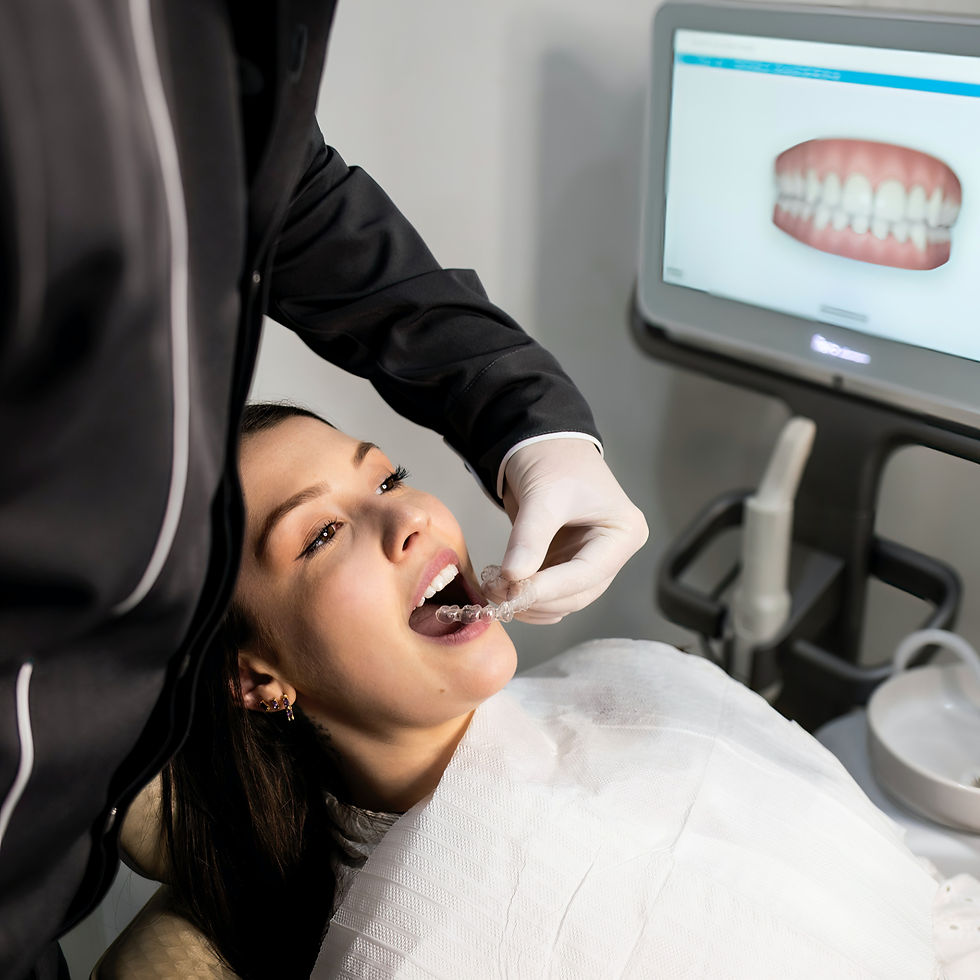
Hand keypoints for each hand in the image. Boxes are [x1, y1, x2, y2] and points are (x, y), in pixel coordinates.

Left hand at [494, 439, 648, 622]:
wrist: (542, 444)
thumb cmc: (554, 460)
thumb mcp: (543, 495)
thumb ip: (529, 537)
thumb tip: (512, 578)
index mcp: (624, 533)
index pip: (588, 573)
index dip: (550, 588)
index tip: (515, 593)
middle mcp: (613, 553)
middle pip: (578, 594)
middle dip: (537, 599)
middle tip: (499, 593)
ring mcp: (591, 562)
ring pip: (563, 601)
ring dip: (529, 604)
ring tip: (495, 590)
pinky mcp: (567, 566)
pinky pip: (550, 595)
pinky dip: (527, 599)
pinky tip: (502, 590)